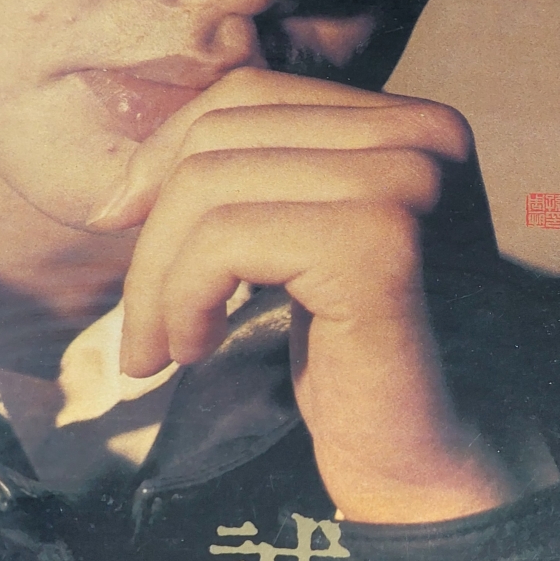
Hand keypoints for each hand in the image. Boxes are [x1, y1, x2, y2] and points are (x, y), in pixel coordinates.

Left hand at [89, 67, 518, 523]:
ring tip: (166, 347)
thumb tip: (131, 172)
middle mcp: (424, 136)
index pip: (252, 94)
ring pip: (211, 185)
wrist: (436, 466)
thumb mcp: (309, 241)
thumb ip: (260, 178)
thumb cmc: (364, 360)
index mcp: (415, 124)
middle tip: (143, 322)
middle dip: (154, 231)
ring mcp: (409, 184)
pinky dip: (184, 298)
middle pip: (224, 135)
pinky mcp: (382, 245)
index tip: (123, 224)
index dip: (168, 156)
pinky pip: (227, 240)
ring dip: (159, 278)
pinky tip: (199, 350)